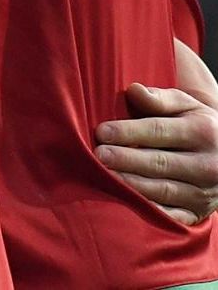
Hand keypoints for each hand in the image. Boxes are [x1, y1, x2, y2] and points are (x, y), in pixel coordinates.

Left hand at [96, 82, 217, 224]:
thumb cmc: (197, 124)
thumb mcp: (186, 105)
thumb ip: (159, 99)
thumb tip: (133, 90)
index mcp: (203, 132)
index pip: (159, 131)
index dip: (129, 132)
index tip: (102, 131)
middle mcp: (207, 164)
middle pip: (160, 162)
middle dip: (127, 159)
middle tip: (98, 155)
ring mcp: (205, 192)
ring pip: (163, 190)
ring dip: (132, 185)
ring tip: (105, 177)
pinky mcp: (199, 213)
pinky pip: (172, 216)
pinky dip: (149, 211)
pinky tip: (125, 204)